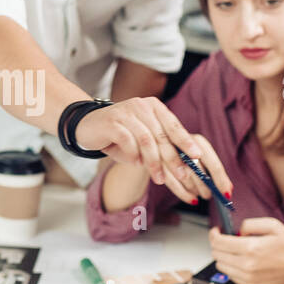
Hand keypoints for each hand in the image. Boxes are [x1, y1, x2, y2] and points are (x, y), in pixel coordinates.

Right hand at [76, 97, 232, 204]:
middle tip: (182, 175)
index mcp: (154, 107)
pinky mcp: (113, 121)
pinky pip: (129, 142)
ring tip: (159, 178)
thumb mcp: (142, 139)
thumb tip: (183, 165)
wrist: (86, 125)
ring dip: (154, 163)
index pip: (173, 126)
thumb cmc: (119, 135)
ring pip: (147, 141)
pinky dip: (133, 156)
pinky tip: (134, 163)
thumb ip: (159, 146)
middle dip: (173, 158)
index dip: (186, 141)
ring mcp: (127, 112)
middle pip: (162, 136)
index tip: (197, 156)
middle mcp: (142, 106)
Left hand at [209, 218, 283, 283]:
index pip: (219, 242)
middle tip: (224, 239)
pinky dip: (231, 267)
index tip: (216, 231)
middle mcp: (247, 264)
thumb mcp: (271, 224)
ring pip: (220, 266)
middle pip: (216, 254)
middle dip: (217, 244)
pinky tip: (241, 261)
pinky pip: (230, 275)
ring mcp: (248, 277)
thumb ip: (249, 224)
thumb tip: (236, 231)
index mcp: (251, 248)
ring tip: (234, 251)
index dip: (214, 234)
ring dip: (223, 256)